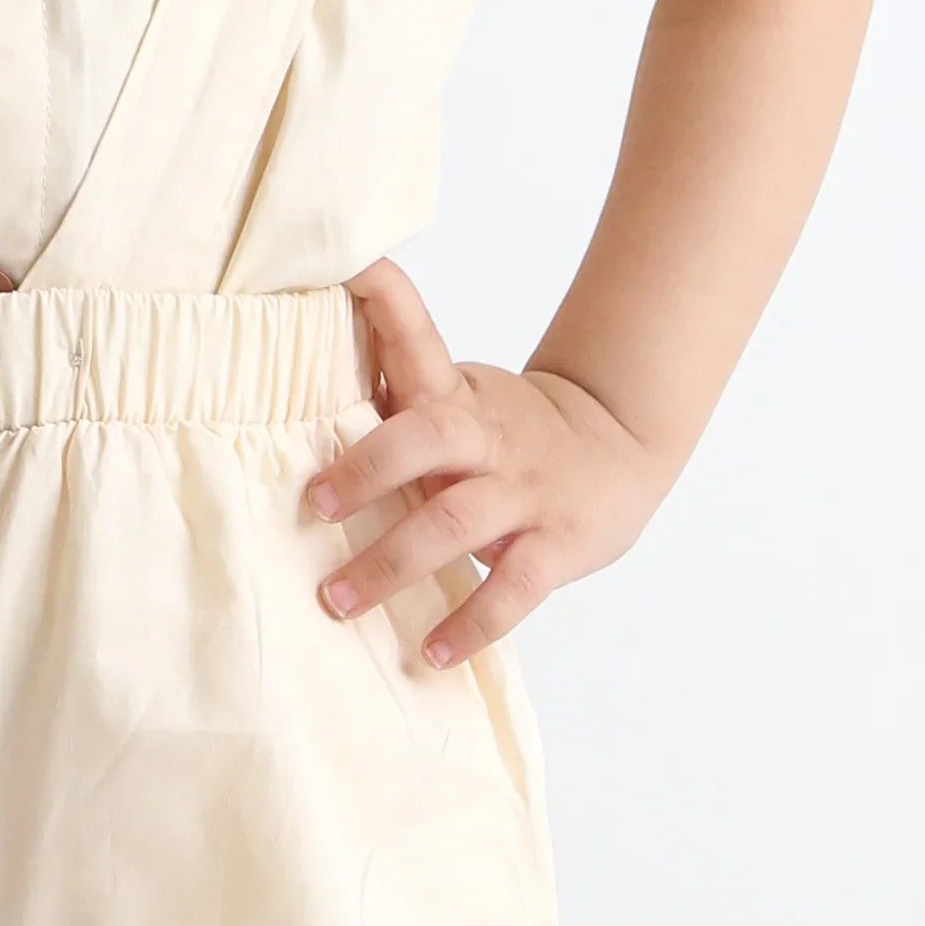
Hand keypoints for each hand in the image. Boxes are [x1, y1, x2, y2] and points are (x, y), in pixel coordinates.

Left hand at [299, 256, 669, 665]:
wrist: (618, 445)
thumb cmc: (506, 429)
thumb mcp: (455, 395)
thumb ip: (391, 386)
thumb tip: (306, 346)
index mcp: (456, 397)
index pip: (418, 338)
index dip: (388, 303)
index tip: (351, 272)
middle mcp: (487, 440)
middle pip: (426, 439)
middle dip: (367, 470)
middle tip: (314, 506)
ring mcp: (524, 493)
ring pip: (456, 523)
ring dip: (393, 565)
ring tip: (338, 601)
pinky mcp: (556, 546)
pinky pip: (511, 591)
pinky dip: (471, 624)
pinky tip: (432, 653)